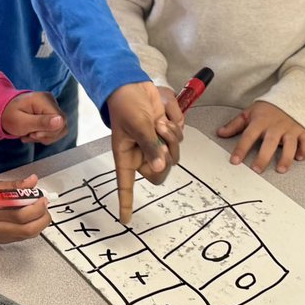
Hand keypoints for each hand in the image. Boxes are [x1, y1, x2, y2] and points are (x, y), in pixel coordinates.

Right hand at [0, 174, 51, 243]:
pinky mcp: (6, 240)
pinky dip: (34, 226)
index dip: (35, 207)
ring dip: (40, 222)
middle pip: (27, 229)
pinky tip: (33, 216)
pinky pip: (25, 236)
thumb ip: (13, 185)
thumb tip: (32, 181)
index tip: (41, 196)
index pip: (19, 215)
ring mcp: (3, 237)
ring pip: (29, 235)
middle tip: (44, 204)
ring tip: (40, 209)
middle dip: (42, 216)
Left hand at [2, 92, 66, 144]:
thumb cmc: (8, 115)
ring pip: (59, 130)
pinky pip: (55, 129)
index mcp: (44, 100)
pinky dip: (44, 135)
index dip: (49, 132)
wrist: (2, 111)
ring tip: (28, 134)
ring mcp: (51, 106)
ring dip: (43, 137)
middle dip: (45, 136)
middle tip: (29, 135)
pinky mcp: (51, 113)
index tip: (33, 134)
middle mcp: (51, 101)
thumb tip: (61, 121)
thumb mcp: (21, 122)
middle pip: (61, 126)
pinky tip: (32, 133)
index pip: (61, 120)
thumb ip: (41, 122)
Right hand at [107, 82, 182, 223]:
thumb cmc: (126, 105)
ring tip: (159, 121)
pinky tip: (164, 115)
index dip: (126, 202)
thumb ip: (149, 145)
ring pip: (173, 154)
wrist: (132, 84)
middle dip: (165, 153)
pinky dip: (175, 126)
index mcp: (126, 156)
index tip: (126, 220)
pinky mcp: (166, 134)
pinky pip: (179, 139)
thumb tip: (160, 165)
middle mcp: (141, 154)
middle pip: (161, 171)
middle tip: (159, 133)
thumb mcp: (137, 124)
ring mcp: (155, 144)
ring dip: (171, 136)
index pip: (125, 184)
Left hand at [217, 101, 304, 173]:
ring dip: (286, 157)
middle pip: (270, 142)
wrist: (292, 95)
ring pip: (290, 144)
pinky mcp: (303, 131)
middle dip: (263, 157)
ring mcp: (291, 129)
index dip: (241, 148)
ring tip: (281, 169)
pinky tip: (298, 158)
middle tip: (257, 169)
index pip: (248, 135)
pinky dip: (304, 151)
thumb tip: (220, 133)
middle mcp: (276, 126)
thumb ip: (235, 124)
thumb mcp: (250, 112)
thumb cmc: (270, 108)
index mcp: (261, 121)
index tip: (235, 160)